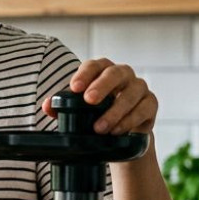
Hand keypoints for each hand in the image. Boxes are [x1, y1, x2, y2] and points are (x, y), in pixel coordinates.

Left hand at [43, 58, 157, 134]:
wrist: (123, 134)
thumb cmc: (97, 115)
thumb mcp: (78, 111)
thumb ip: (62, 107)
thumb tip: (47, 106)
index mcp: (102, 71)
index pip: (93, 66)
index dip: (84, 75)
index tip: (74, 88)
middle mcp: (122, 75)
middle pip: (115, 73)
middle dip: (101, 86)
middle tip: (89, 101)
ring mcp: (139, 88)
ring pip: (131, 93)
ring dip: (115, 111)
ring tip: (99, 128)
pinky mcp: (151, 104)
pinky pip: (144, 109)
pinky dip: (130, 121)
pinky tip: (117, 131)